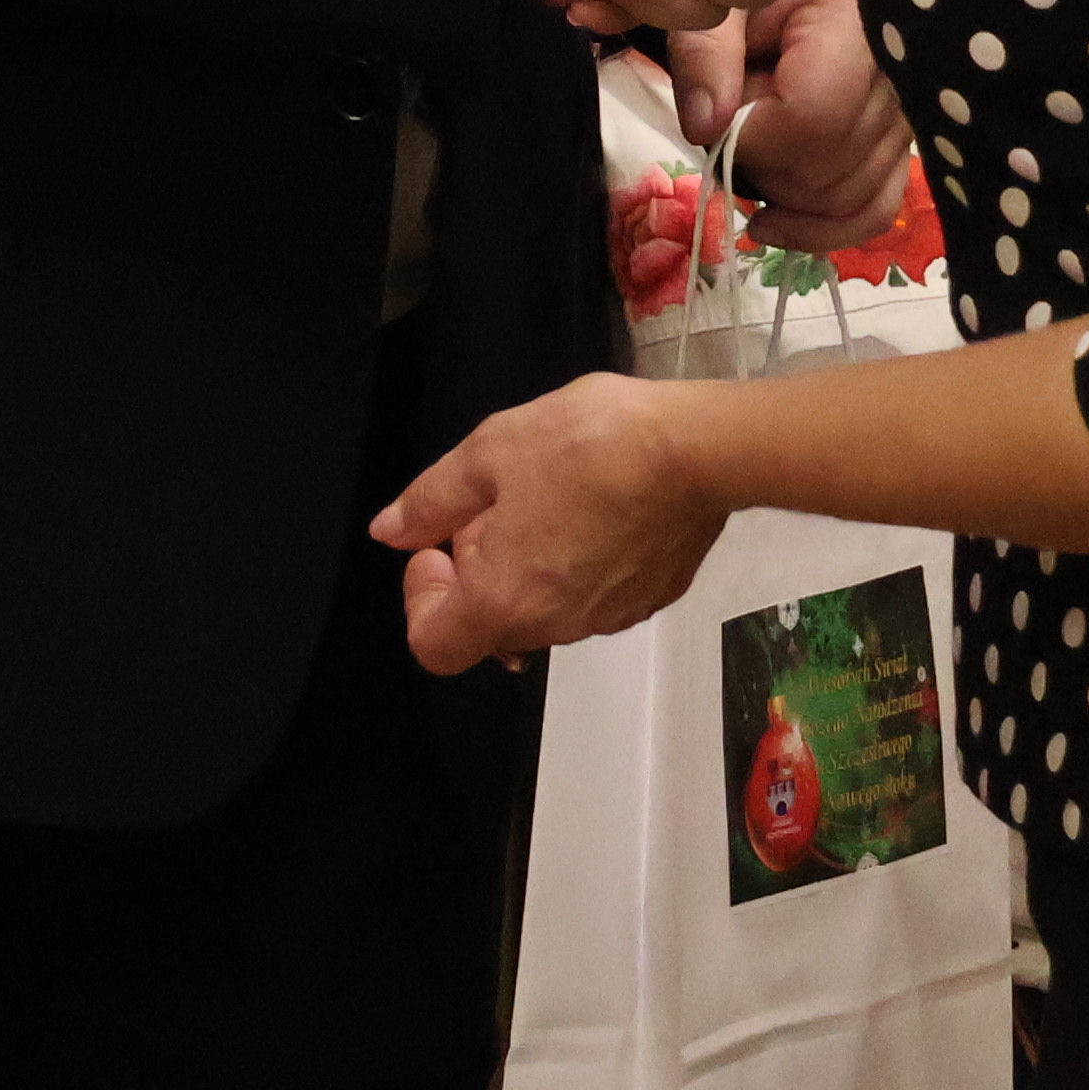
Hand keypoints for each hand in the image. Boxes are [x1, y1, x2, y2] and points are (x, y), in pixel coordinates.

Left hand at [374, 374, 728, 673]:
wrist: (697, 449)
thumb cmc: (590, 446)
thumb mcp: (489, 453)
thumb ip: (430, 501)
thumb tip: (391, 532)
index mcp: (502, 601)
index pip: (432, 644)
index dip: (422, 597)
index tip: (438, 543)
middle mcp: (554, 627)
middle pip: (488, 622)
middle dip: (479, 565)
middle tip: (500, 498)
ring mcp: (605, 618)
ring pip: (542, 606)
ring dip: (529, 560)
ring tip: (553, 489)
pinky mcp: (646, 600)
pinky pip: (591, 593)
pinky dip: (578, 559)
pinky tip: (595, 502)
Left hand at [725, 0, 908, 250]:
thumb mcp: (718, 4)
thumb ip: (704, 55)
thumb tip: (708, 129)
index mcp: (854, 29)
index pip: (811, 119)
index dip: (752, 138)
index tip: (717, 115)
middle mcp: (898, 81)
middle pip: (826, 170)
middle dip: (761, 166)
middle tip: (730, 122)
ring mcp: (908, 119)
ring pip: (847, 200)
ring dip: (782, 194)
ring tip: (750, 148)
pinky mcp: (903, 148)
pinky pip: (875, 210)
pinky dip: (821, 229)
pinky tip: (771, 224)